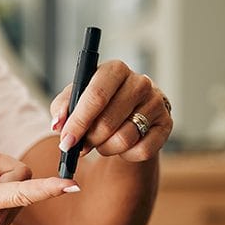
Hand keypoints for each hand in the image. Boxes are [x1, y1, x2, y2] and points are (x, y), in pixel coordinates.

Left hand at [50, 60, 172, 161]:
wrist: (129, 112)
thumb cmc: (98, 103)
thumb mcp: (75, 99)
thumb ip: (62, 108)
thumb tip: (58, 125)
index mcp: (115, 69)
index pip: (96, 96)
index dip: (78, 122)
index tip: (65, 141)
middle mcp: (140, 82)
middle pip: (108, 121)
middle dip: (89, 139)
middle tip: (80, 146)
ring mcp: (156, 103)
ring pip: (124, 139)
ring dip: (106, 148)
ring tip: (101, 143)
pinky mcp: (166, 124)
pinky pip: (142, 150)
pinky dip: (126, 155)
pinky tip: (121, 146)